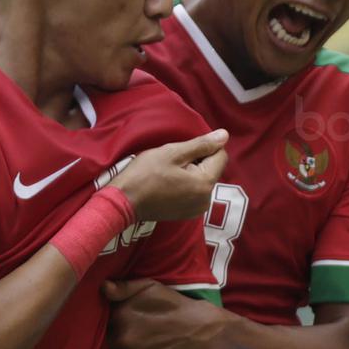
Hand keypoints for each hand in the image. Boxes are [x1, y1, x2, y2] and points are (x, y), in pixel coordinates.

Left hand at [104, 279, 228, 348]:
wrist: (204, 334)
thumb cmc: (176, 307)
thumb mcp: (152, 288)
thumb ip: (124, 288)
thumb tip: (102, 288)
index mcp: (121, 315)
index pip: (94, 323)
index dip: (92, 326)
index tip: (93, 327)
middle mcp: (123, 339)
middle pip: (97, 345)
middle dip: (97, 345)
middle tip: (99, 343)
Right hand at [109, 129, 227, 221]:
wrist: (123, 202)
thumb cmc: (145, 173)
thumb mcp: (172, 153)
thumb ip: (201, 144)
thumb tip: (225, 135)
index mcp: (205, 184)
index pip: (220, 155)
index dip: (204, 147)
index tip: (183, 150)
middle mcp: (206, 200)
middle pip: (212, 168)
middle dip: (197, 160)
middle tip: (172, 161)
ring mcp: (197, 209)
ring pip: (203, 179)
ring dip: (191, 171)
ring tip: (168, 173)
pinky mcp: (187, 213)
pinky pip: (194, 191)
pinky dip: (186, 184)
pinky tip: (167, 183)